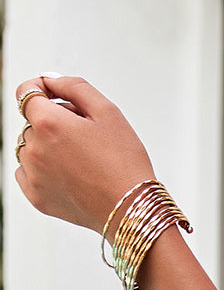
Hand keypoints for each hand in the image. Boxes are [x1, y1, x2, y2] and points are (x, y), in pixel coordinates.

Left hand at [14, 75, 154, 235]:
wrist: (131, 209)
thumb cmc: (125, 163)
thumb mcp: (108, 111)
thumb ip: (74, 86)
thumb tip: (49, 80)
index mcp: (48, 122)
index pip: (26, 92)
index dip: (42, 89)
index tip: (56, 96)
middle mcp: (34, 148)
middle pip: (32, 121)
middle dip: (53, 121)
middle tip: (86, 137)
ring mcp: (33, 175)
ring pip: (28, 147)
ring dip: (46, 146)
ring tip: (79, 158)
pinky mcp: (37, 197)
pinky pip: (26, 173)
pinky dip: (41, 169)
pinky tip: (68, 174)